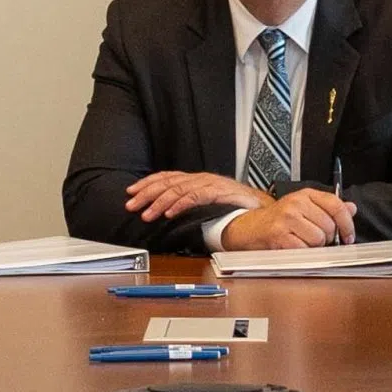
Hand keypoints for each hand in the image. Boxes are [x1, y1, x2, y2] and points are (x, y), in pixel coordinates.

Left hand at [123, 169, 265, 223]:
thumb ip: (189, 203)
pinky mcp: (219, 193)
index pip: (167, 177)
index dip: (147, 183)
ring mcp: (210, 184)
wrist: (261, 206)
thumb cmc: (235, 206)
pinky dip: (180, 204)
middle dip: (146, 194)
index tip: (131, 192)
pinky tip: (169, 213)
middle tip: (131, 205)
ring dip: (159, 203)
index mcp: (196, 180)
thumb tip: (166, 211)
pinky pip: (195, 197)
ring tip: (147, 214)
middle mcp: (200, 179)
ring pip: (179, 190)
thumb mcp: (207, 202)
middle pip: (168, 182)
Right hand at [222, 188, 356, 250]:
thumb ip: (328, 207)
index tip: (348, 236)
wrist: (250, 227)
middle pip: (329, 226)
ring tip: (304, 243)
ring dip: (315, 247)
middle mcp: (296, 204)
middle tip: (317, 240)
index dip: (347, 224)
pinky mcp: (279, 236)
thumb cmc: (278, 219)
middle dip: (327, 238)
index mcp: (306, 195)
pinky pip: (304, 249)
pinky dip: (303, 254)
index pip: (336, 206)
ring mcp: (287, 219)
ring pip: (318, 239)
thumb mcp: (304, 207)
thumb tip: (351, 208)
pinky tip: (296, 248)